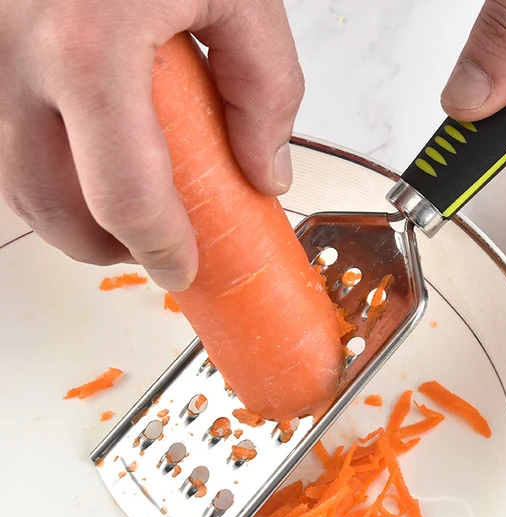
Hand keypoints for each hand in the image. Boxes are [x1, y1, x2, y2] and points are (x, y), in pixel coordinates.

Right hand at [0, 0, 302, 289]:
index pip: (125, 197)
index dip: (158, 249)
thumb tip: (264, 173)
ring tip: (122, 204)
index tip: (180, 268)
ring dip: (71, 211)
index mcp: (85, 45)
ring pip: (15, 180)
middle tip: (152, 242)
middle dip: (106, 243)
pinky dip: (45, 164)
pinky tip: (84, 152)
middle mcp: (10, 55)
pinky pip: (1, 137)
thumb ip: (264, 90)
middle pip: (51, 206)